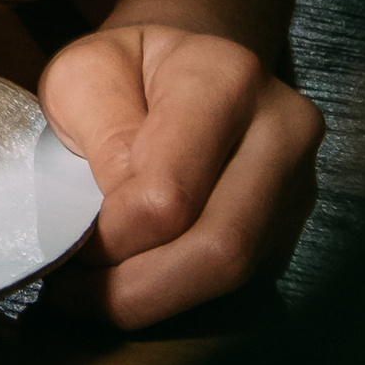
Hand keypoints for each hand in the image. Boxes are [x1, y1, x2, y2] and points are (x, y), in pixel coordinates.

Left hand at [39, 17, 321, 327]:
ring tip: (97, 293)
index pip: (170, 193)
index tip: (66, 240)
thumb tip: (114, 219)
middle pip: (218, 248)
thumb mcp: (83, 72)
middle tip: (75, 294)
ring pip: (234, 275)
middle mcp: (281, 132)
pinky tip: (136, 284)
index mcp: (227, 78)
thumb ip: (98, 134)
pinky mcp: (292, 225)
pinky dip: (178, 294)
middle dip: (136, 290)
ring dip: (155, 298)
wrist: (192, 66)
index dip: (111, 235)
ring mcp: (298, 183)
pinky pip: (240, 282)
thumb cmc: (128, 70)